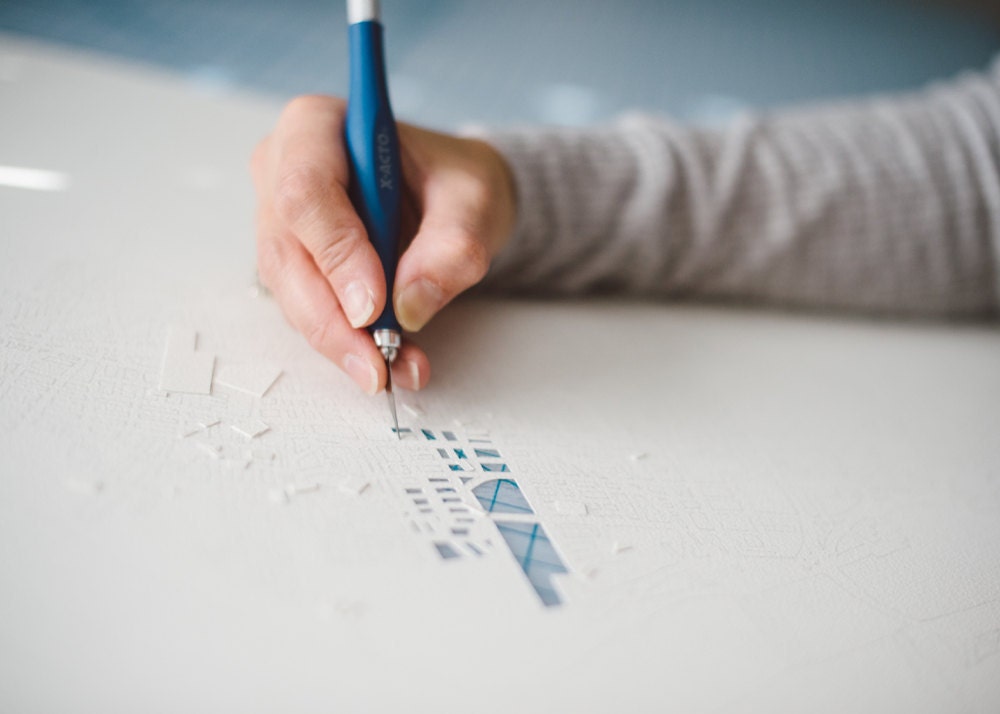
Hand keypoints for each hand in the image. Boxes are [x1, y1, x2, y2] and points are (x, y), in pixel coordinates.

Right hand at [250, 95, 516, 393]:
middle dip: (333, 318)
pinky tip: (387, 363)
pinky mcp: (293, 264)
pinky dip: (347, 344)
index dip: (335, 253)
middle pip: (287, 252)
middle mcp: (282, 169)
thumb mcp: (474, 199)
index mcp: (318, 126)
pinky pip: (307, 310)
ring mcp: (279, 220)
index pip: (306, 190)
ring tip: (395, 369)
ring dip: (341, 341)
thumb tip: (411, 303)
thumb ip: (452, 245)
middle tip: (378, 362)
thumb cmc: (452, 181)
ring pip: (291, 292)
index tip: (372, 306)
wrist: (450, 197)